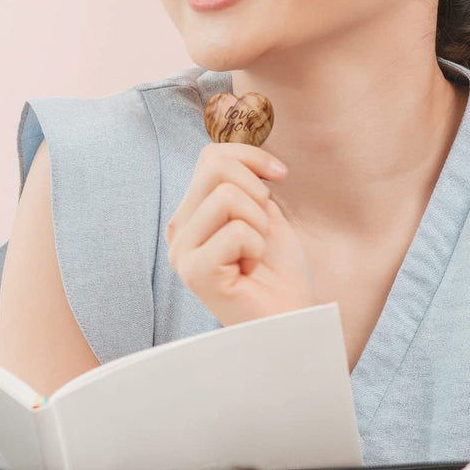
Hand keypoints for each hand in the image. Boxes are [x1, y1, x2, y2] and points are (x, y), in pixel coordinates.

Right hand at [165, 142, 317, 326]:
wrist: (291, 319)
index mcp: (191, 215)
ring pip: (227, 196)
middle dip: (257, 193)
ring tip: (256, 254)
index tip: (280, 175)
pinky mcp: (194, 273)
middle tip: (262, 232)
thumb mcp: (265, 212)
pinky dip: (257, 246)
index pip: (211, 156)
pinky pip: (236, 230)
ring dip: (259, 224)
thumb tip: (237, 150)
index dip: (252, 157)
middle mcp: (178, 232)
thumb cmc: (280, 272)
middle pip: (216, 167)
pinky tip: (251, 271)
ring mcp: (182, 253)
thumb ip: (244, 180)